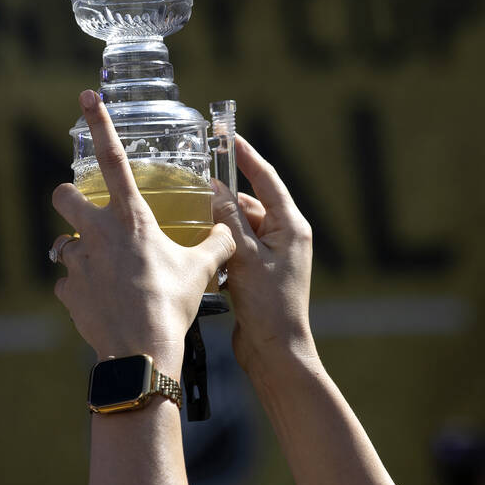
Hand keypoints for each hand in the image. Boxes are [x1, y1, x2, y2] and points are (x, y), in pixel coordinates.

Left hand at [51, 90, 235, 376]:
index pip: (113, 159)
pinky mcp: (68, 292)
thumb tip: (231, 231)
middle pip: (64, 196)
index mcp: (131, 218)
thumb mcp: (201, 270)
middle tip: (88, 213)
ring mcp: (77, 263)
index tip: (86, 97)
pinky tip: (100, 302)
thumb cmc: (172, 305)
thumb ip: (217, 244)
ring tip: (103, 269)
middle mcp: (96, 233)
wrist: (142, 352)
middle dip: (70, 198)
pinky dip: (80, 290)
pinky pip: (68, 284)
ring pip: (62, 244)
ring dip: (78, 251)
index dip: (100, 124)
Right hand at [211, 135, 317, 377]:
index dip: (245, 154)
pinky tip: (202, 250)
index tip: (226, 133)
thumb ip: (228, 220)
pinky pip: (237, 245)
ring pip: (240, 226)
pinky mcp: (261, 271)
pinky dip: (221, 245)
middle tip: (194, 191)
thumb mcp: (244, 257)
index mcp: (290, 225)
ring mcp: (274, 254)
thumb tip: (213, 188)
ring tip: (194, 225)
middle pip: (249, 203)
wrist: (276, 351)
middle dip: (223, 200)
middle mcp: (286, 235)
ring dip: (219, 226)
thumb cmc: (268, 306)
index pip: (266, 178)